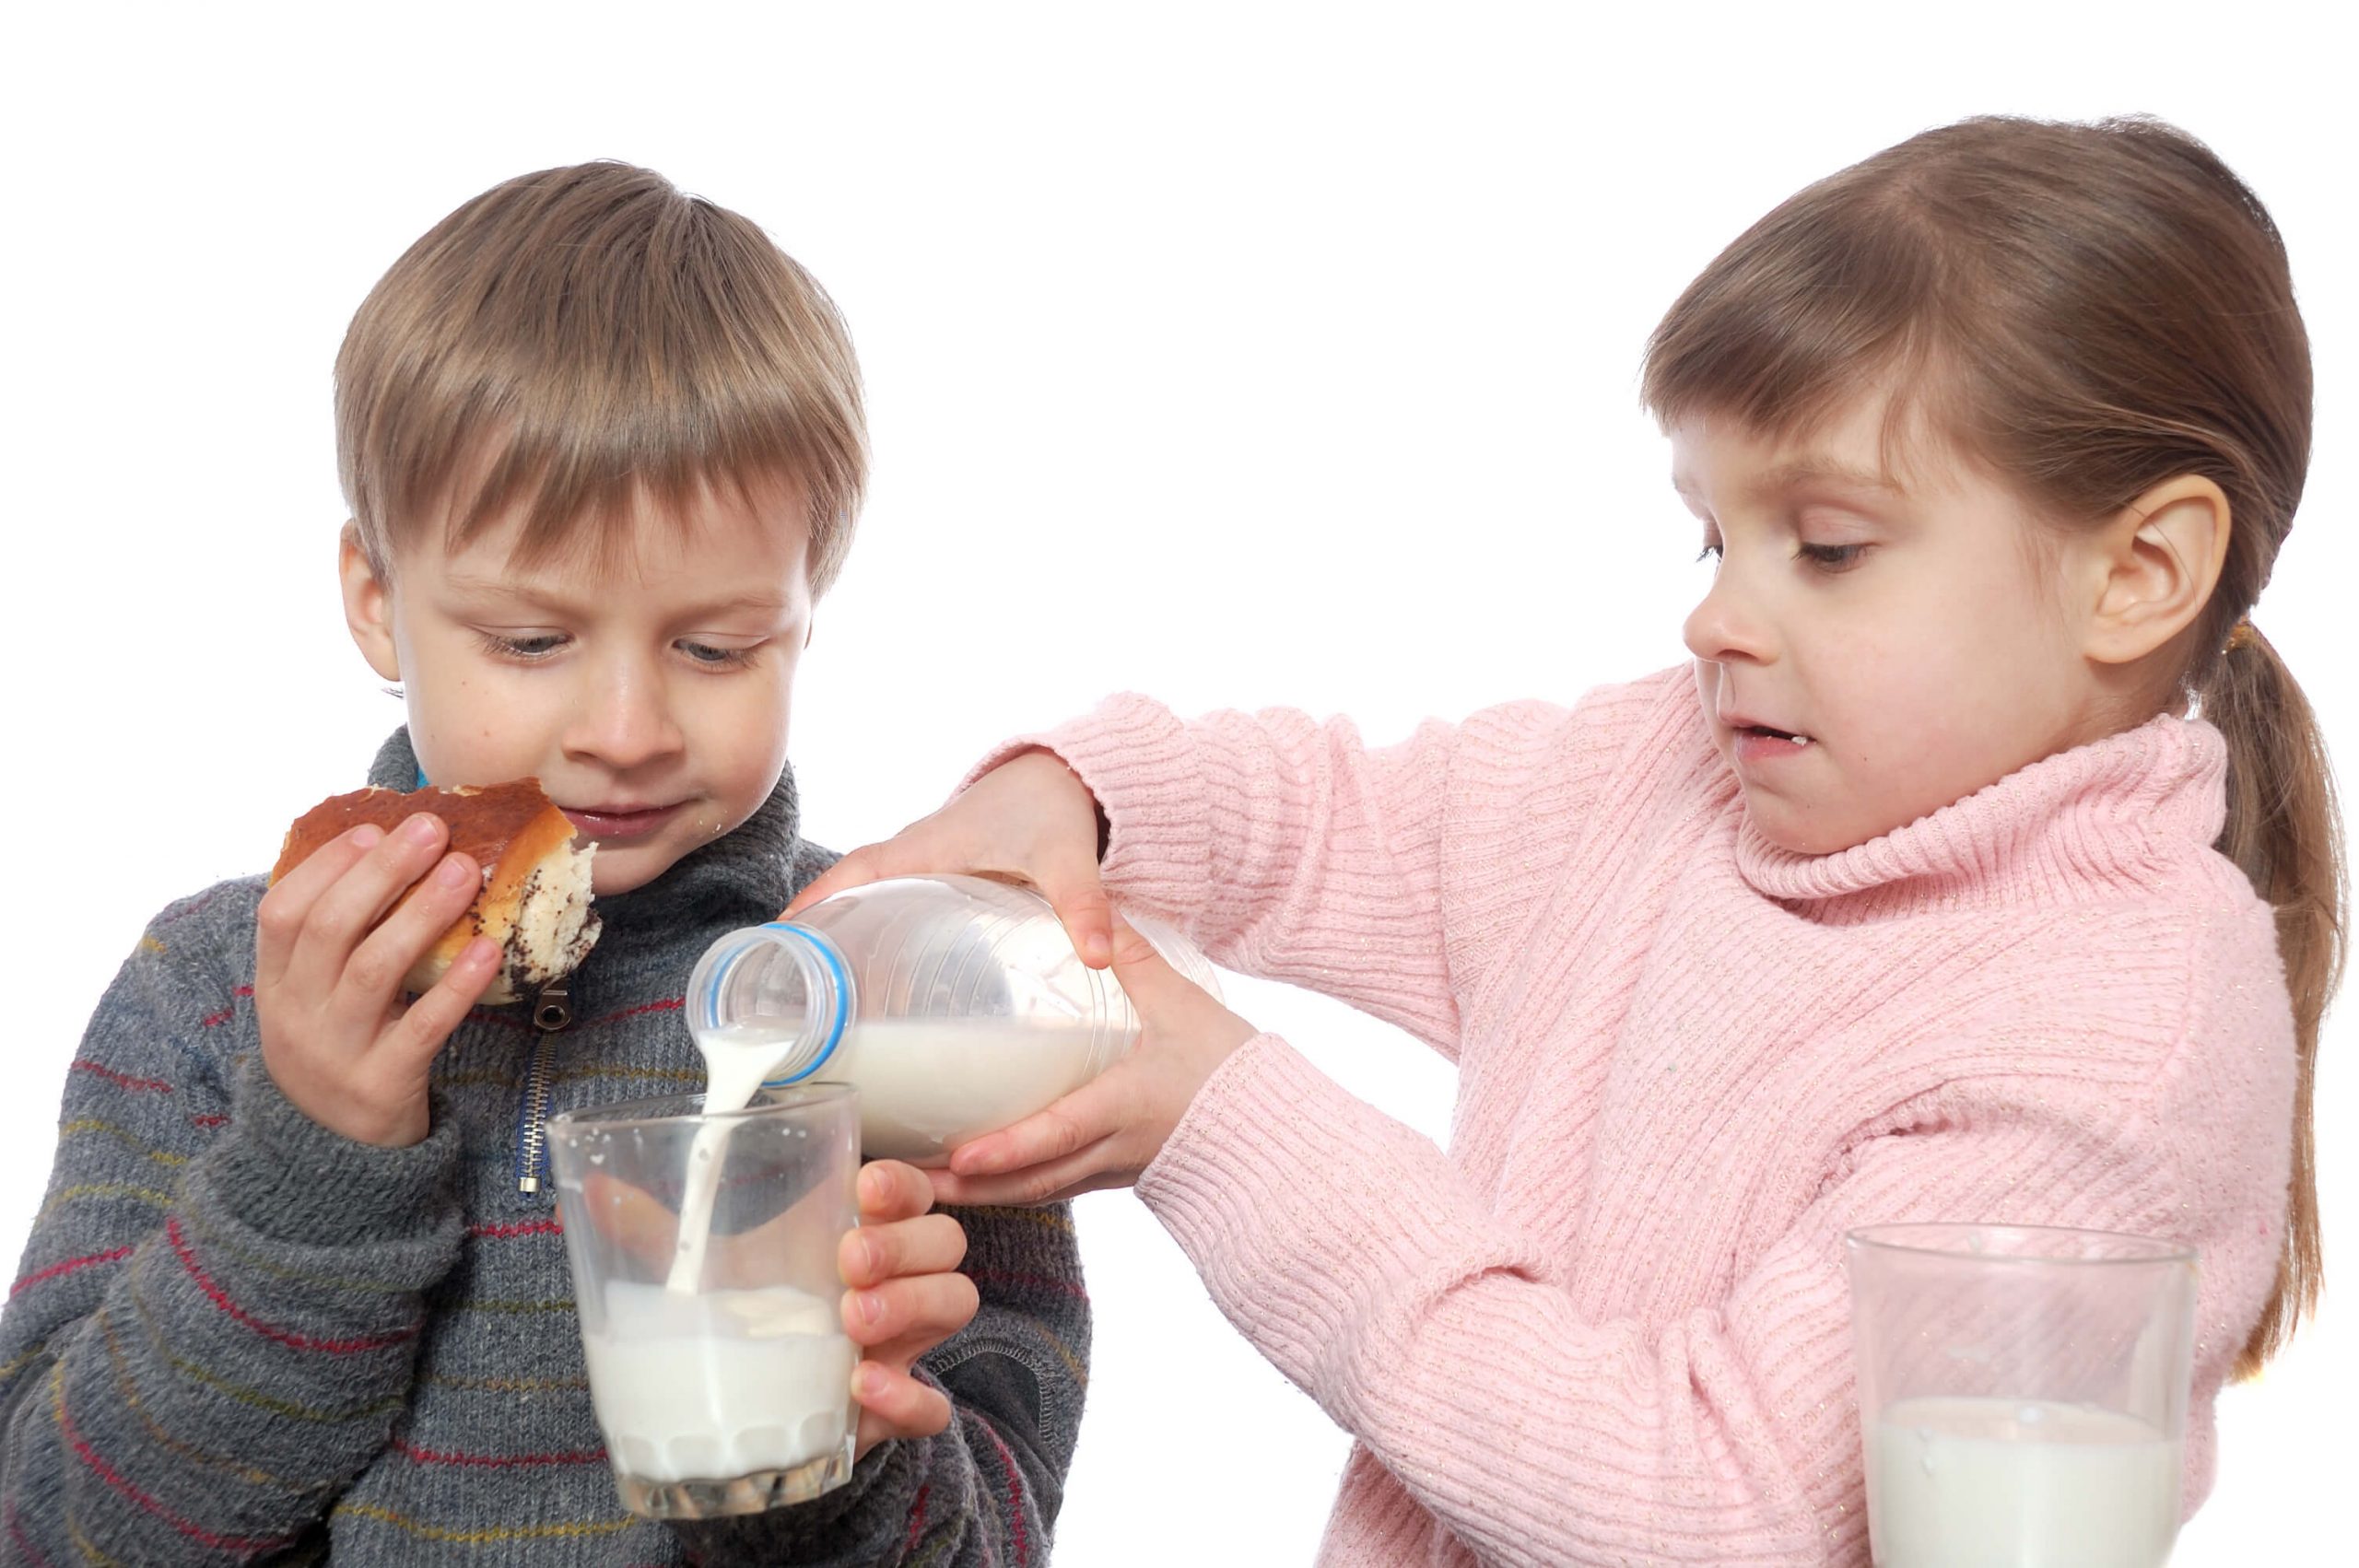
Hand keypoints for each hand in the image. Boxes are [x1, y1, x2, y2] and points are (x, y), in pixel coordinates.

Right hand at [253, 814, 498, 1145]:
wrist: (333, 1159)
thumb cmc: (338, 1053)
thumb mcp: (312, 1002)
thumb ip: (334, 942)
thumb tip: (386, 855)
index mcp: (274, 988)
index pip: (281, 914)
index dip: (325, 867)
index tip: (370, 829)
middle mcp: (296, 1017)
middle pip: (330, 929)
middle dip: (381, 872)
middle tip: (431, 829)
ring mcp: (338, 1052)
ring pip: (373, 970)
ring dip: (420, 913)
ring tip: (464, 870)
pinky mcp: (384, 1084)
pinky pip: (423, 1027)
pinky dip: (455, 986)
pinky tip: (488, 949)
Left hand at [567, 1160, 975, 1462]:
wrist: (757, 1406)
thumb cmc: (749, 1315)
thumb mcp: (709, 1271)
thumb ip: (658, 1232)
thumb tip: (595, 1189)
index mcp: (863, 1231)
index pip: (911, 1190)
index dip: (902, 1184)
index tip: (865, 1187)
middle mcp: (897, 1279)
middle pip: (946, 1241)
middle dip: (903, 1243)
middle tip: (846, 1260)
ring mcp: (905, 1342)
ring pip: (956, 1302)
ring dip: (913, 1303)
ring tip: (853, 1319)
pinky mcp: (896, 1406)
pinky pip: (934, 1404)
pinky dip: (908, 1395)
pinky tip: (863, 1385)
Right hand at [785, 749, 1114, 966]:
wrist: (1061, 774)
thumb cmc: (1051, 807)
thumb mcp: (1067, 859)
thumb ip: (1082, 907)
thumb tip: (1099, 960)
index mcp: (929, 845)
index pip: (856, 872)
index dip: (816, 903)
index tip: (779, 940)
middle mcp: (915, 851)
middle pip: (846, 890)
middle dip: (811, 930)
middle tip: (785, 986)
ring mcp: (922, 862)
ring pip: (863, 895)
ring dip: (835, 930)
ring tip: (813, 992)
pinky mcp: (937, 872)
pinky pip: (887, 897)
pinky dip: (867, 925)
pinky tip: (868, 970)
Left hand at [926, 921, 1257, 1206]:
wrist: (1273, 1126)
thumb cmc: (1227, 1066)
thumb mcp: (1182, 1003)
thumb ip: (1135, 956)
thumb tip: (1097, 908)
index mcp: (1128, 1106)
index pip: (1061, 1134)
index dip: (1010, 1148)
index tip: (963, 1157)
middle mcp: (1115, 1149)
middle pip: (1033, 1179)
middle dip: (973, 1186)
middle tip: (911, 1185)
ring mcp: (1113, 1170)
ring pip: (1039, 1190)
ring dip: (984, 1194)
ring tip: (926, 1186)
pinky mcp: (1115, 1176)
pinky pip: (1056, 1185)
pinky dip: (1016, 1186)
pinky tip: (978, 1178)